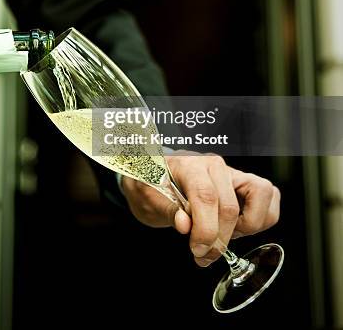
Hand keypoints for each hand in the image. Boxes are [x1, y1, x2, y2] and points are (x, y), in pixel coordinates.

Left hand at [121, 154, 279, 266]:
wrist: (155, 176)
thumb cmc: (152, 186)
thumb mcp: (148, 199)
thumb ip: (168, 211)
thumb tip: (186, 225)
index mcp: (189, 165)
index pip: (206, 196)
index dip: (205, 230)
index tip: (196, 251)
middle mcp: (215, 165)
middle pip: (230, 205)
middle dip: (219, 239)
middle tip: (203, 254)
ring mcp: (233, 172)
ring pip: (262, 194)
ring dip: (248, 225)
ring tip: (224, 234)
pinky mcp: (245, 183)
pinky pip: (270, 197)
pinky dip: (261, 218)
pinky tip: (236, 227)